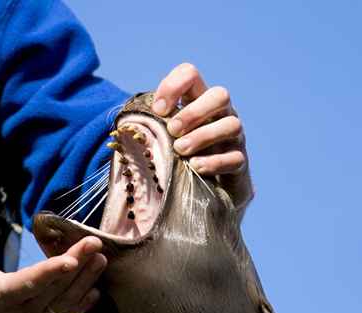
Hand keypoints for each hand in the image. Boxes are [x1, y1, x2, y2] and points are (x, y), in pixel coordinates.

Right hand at [0, 236, 105, 312]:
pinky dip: (84, 303)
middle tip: (94, 242)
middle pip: (55, 287)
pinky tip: (97, 289)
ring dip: (86, 279)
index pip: (29, 284)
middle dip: (77, 264)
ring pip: (66, 299)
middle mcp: (23, 310)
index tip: (70, 260)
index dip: (49, 272)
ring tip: (100, 258)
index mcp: (1, 298)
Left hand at [152, 63, 252, 207]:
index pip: (190, 74)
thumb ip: (148, 126)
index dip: (174, 86)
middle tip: (172, 130)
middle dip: (194, 112)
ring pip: (232, 124)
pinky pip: (235, 157)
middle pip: (220, 95)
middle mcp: (220, 114)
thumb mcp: (161, 136)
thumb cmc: (176, 155)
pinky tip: (194, 167)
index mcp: (197, 101)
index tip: (159, 110)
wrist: (206, 188)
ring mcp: (233, 137)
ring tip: (180, 150)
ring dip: (203, 136)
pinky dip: (214, 161)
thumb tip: (122, 127)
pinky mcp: (239, 162)